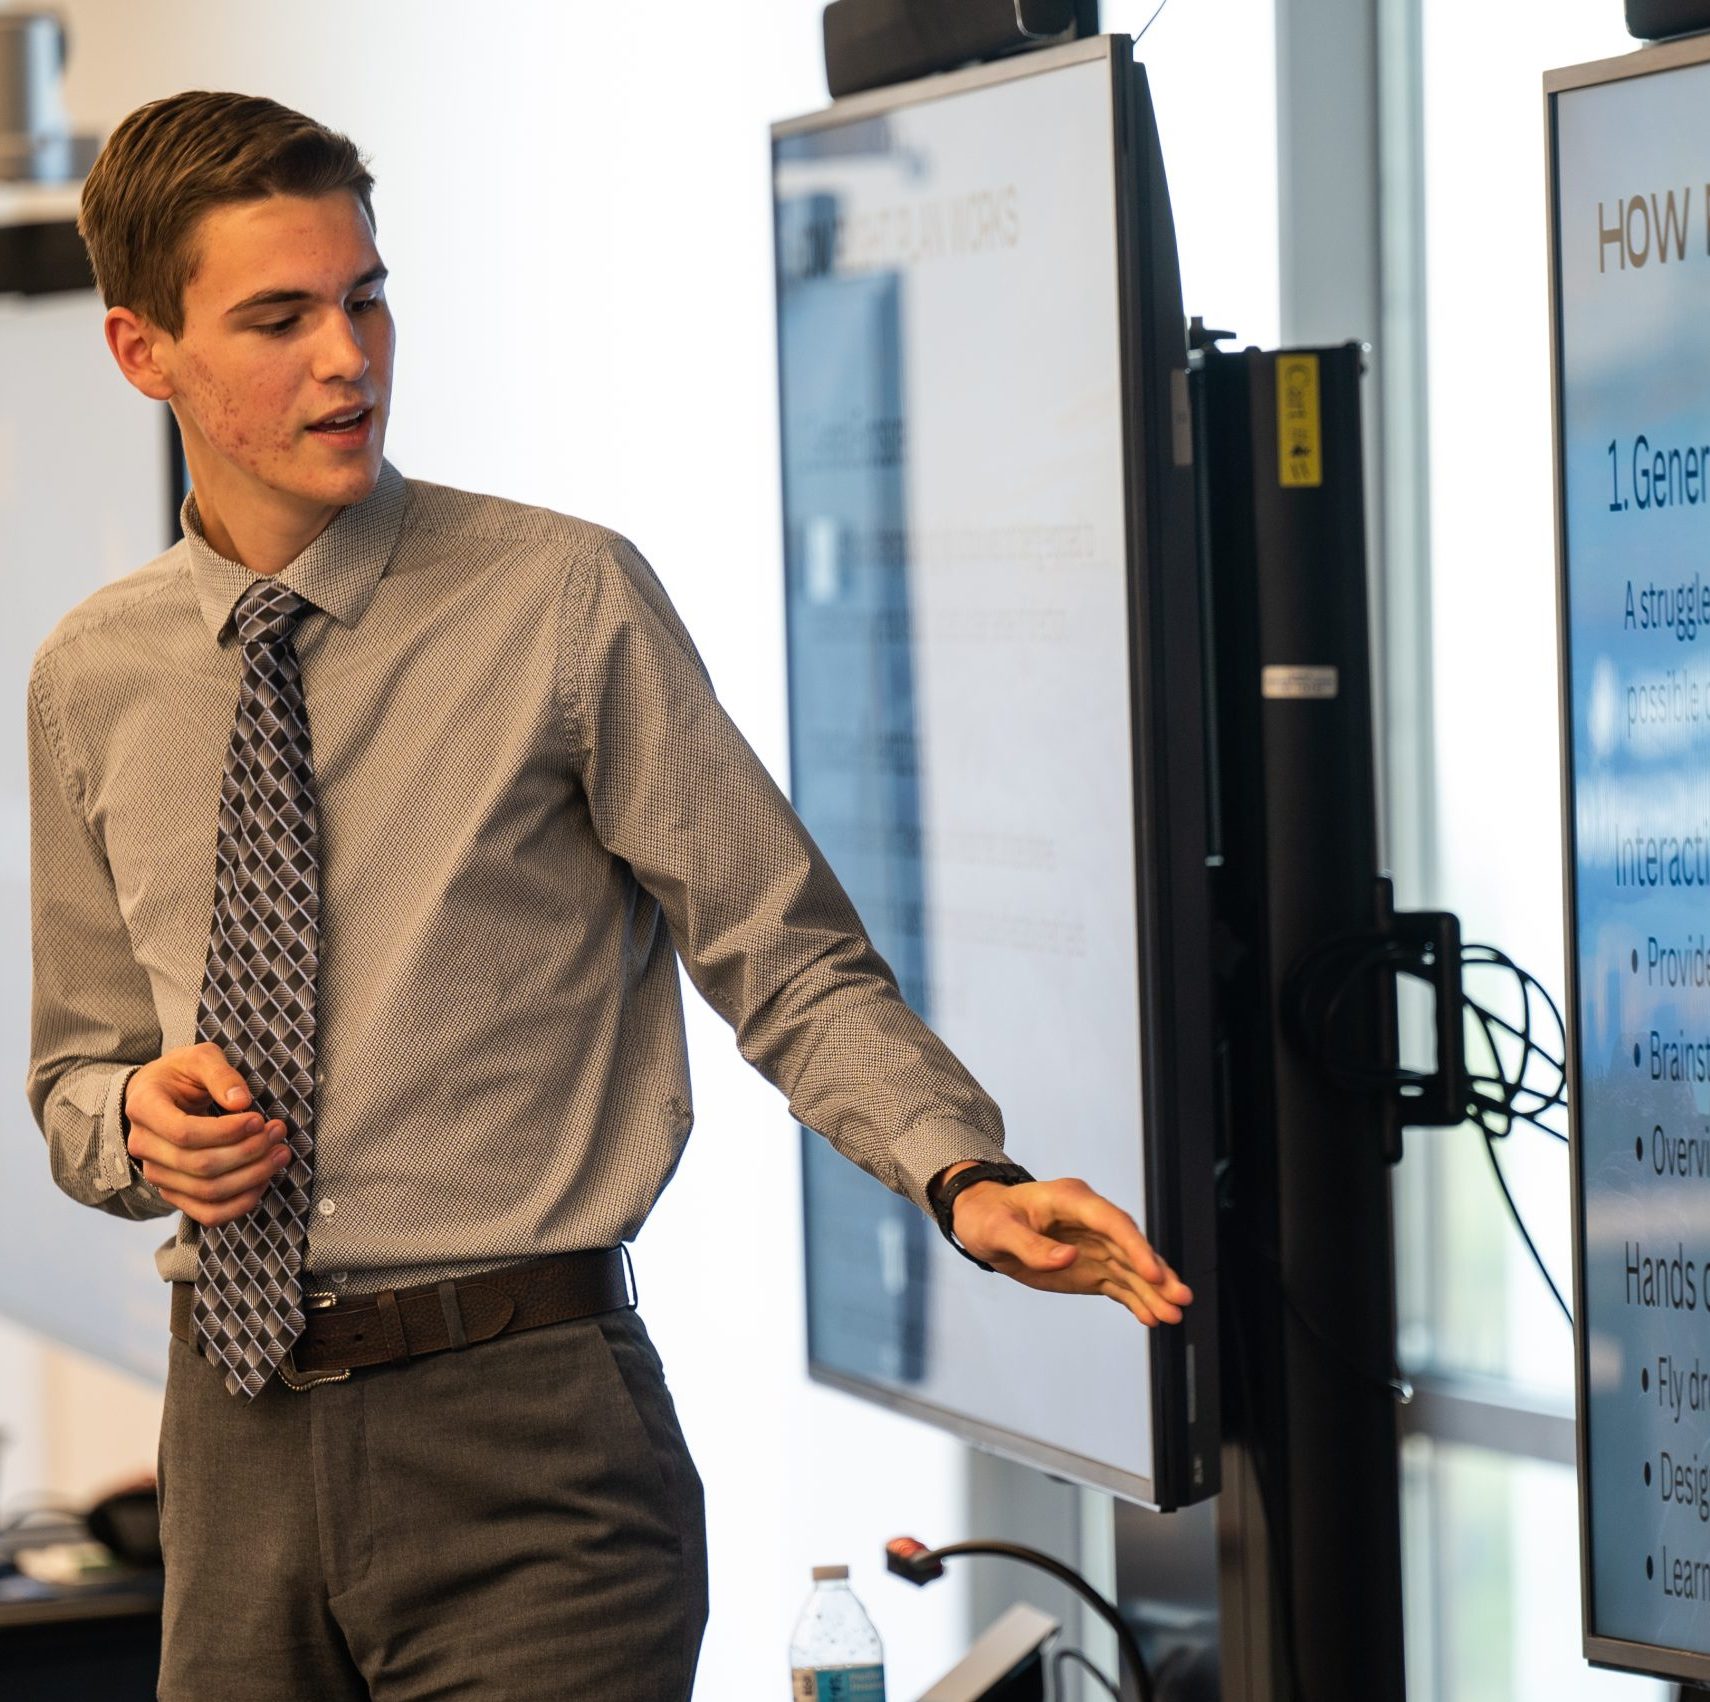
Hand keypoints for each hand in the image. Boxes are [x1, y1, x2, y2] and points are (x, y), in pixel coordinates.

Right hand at [124, 1041, 292, 1226]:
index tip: (258, 1119)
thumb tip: (241, 1102)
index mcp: (144, 1108)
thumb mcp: (200, 1058)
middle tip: (278, 1132)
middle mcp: (143, 1146)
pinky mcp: (174, 1192)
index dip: (227, 1131)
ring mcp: (157, 1174)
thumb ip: (220, 1074)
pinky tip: (264, 1181)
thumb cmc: (181, 1074)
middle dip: (248, 1152)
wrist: (159, 1094)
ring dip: (252, 1177)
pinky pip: (207, 1213)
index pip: (185, 1132)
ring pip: (207, 1191)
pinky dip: (240, 1204)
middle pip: (200, 1165)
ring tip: (280, 1153)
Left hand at [943, 1168, 1193, 1327]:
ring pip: (1130, 1269)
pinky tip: (1151, 1318)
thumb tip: (1067, 1257)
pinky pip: (1118, 1284)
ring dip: (1153, 1292)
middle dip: (1156, 1273)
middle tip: (1181, 1298)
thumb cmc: (988, 1218)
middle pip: (1130, 1247)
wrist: (983, 1224)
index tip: (1152, 1272)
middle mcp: (1091, 1220)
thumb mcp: (998, 1231)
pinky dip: (1135, 1301)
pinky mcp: (1091, 1266)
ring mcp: (1093, 1244)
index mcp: (1071, 1200)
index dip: (1134, 1246)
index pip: (1112, 1221)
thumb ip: (1031, 1245)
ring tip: (1174, 1316)